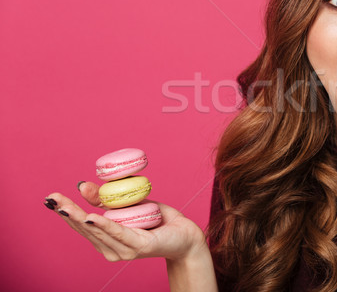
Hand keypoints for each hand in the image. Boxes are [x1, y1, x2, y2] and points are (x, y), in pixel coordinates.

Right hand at [45, 182, 206, 261]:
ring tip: (65, 206)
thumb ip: (106, 198)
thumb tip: (82, 185)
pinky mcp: (139, 246)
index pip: (81, 225)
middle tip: (52, 199)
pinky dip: (104, 225)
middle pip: (85, 229)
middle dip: (67, 213)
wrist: (186, 235)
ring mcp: (125, 250)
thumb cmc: (159, 221)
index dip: (66, 211)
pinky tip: (91, 218)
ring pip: (98, 231)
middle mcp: (112, 248)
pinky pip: (119, 233)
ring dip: (80, 218)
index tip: (50, 198)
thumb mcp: (129, 205)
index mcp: (108, 239)